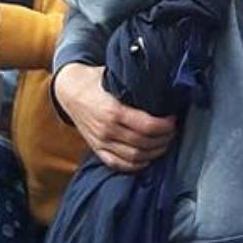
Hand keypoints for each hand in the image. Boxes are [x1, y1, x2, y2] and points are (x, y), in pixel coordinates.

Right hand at [54, 63, 177, 173]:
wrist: (68, 91)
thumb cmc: (94, 81)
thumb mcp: (114, 77)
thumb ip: (135, 84)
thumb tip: (161, 84)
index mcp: (113, 111)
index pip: (148, 126)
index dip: (165, 125)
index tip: (173, 119)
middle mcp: (107, 130)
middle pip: (144, 143)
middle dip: (164, 139)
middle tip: (173, 131)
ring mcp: (100, 142)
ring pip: (134, 157)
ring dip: (154, 153)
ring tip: (164, 143)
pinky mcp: (96, 149)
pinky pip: (117, 164)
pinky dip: (135, 165)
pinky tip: (147, 158)